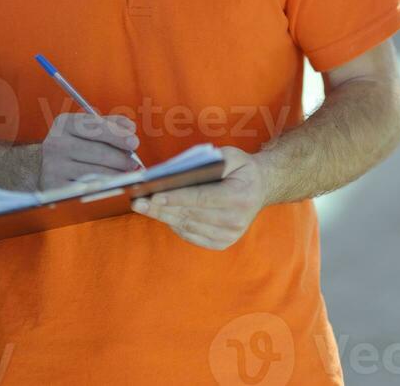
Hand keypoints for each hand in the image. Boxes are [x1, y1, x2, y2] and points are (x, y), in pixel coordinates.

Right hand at [39, 112, 138, 188]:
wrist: (41, 165)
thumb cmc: (72, 144)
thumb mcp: (84, 128)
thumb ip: (109, 124)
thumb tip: (130, 128)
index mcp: (65, 123)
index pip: (96, 127)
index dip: (117, 135)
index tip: (134, 141)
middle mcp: (56, 143)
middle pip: (98, 151)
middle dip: (121, 157)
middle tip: (134, 162)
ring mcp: (54, 166)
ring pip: (95, 171)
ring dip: (116, 173)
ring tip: (128, 173)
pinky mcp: (55, 186)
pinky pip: (87, 188)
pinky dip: (104, 186)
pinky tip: (114, 184)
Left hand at [131, 146, 265, 249]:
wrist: (261, 187)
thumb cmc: (241, 168)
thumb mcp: (231, 155)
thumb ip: (208, 162)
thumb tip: (176, 172)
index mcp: (240, 197)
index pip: (201, 198)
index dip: (175, 197)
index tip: (153, 195)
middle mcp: (236, 220)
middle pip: (191, 214)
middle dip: (161, 208)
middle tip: (137, 201)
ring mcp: (230, 235)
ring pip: (188, 226)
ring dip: (164, 217)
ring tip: (143, 207)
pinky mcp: (223, 243)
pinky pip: (192, 236)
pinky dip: (175, 225)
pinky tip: (162, 214)